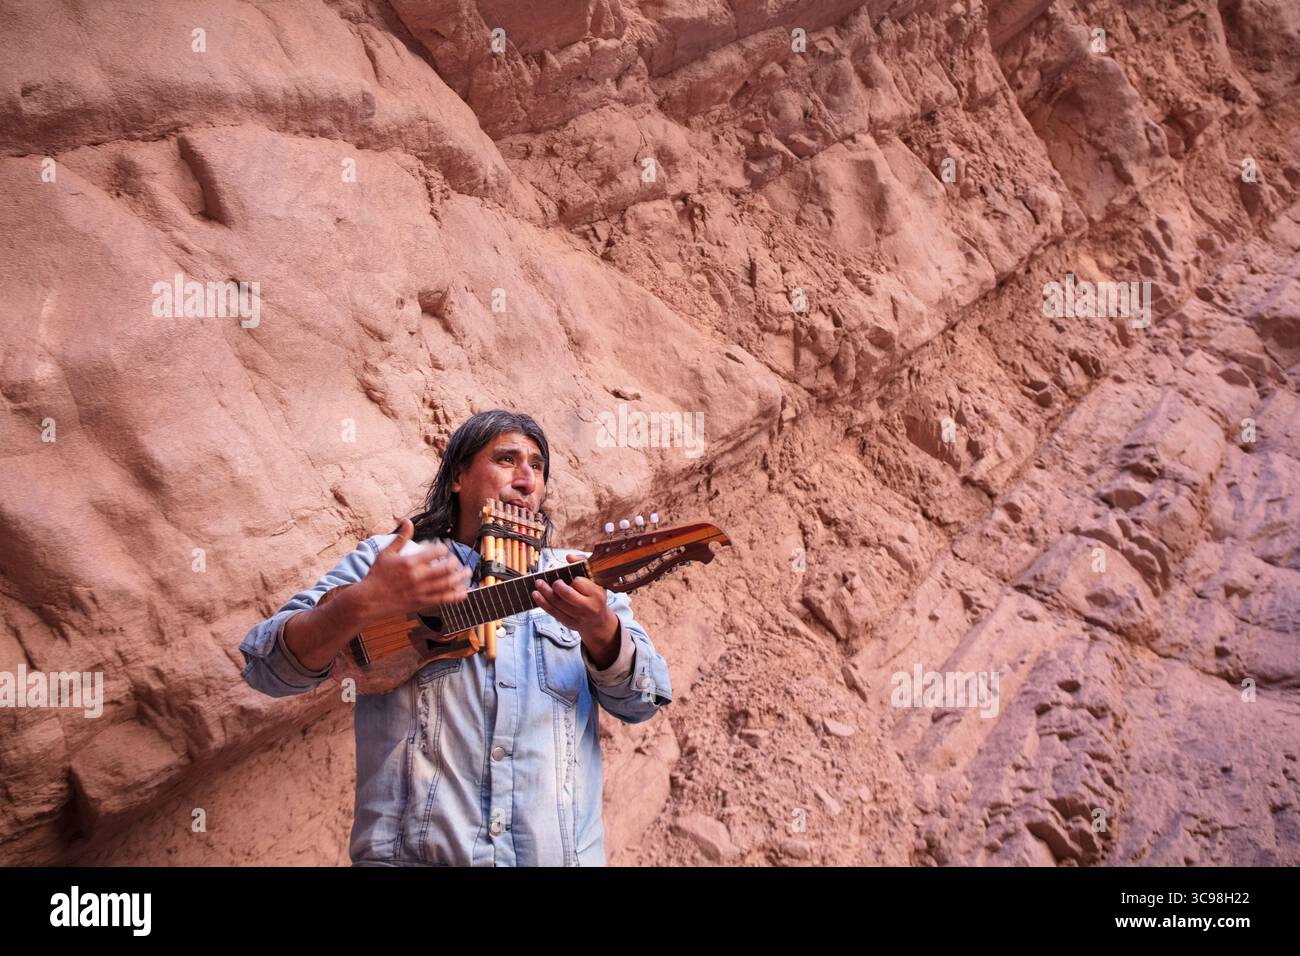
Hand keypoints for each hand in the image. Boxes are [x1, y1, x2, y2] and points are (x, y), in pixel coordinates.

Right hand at [354, 518, 471, 622]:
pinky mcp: (421, 603)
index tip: (444, 548)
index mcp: (410, 562)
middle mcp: (418, 577)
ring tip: (468, 573)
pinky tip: (464, 593)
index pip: (436, 552)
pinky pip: (443, 600)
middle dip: (455, 563)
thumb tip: (407, 521)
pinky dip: (455, 596)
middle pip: (446, 568)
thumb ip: (400, 538)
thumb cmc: (377, 575)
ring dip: (461, 578)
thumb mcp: (386, 553)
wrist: (369, 600)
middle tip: (457, 560)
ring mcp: (421, 591)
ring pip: (447, 584)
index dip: (444, 548)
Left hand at [532, 554, 619, 657]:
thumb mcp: (595, 578)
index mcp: (597, 594)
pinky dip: (543, 602)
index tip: (572, 577)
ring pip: (557, 604)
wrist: (598, 620)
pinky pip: (553, 612)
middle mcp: (589, 607)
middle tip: (553, 581)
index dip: (573, 579)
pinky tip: (536, 595)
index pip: (579, 583)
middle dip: (556, 586)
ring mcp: (578, 617)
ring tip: (538, 583)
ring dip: (545, 592)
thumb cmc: (595, 595)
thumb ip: (583, 563)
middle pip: (567, 595)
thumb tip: (569, 556)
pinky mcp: (569, 623)